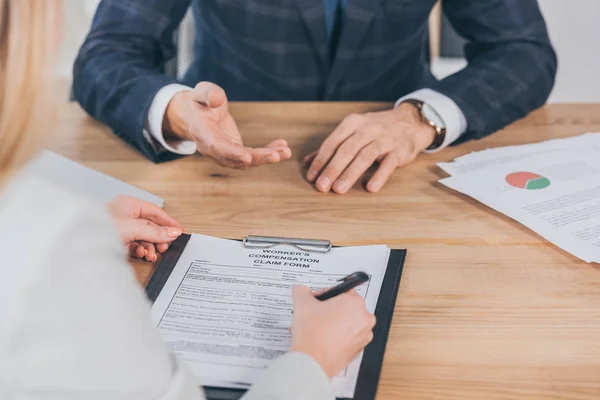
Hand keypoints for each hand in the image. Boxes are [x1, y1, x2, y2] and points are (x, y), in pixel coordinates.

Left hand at [107, 195, 183, 261]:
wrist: (82, 244)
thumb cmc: (101, 228)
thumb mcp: (134, 229)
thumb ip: (156, 232)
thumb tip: (173, 232)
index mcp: (129, 204)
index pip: (154, 211)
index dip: (168, 221)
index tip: (179, 230)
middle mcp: (125, 214)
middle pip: (150, 226)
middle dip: (159, 237)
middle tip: (166, 246)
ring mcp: (121, 228)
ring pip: (143, 237)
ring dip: (150, 246)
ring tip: (153, 254)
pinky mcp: (117, 240)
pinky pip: (135, 245)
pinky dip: (140, 250)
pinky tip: (142, 255)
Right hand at [164, 82, 291, 167]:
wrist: (197, 115)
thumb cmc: (200, 102)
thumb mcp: (201, 92)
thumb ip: (208, 94)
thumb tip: (217, 99)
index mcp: (202, 133)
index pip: (217, 146)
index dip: (232, 153)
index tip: (247, 157)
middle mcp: (213, 149)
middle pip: (235, 159)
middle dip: (257, 158)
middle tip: (277, 155)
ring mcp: (225, 154)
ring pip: (246, 161)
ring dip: (267, 158)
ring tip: (286, 151)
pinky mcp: (236, 153)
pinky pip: (253, 157)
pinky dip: (268, 153)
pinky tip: (283, 146)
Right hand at [289, 285, 375, 378]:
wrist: (312, 362)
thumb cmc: (313, 334)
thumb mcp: (302, 303)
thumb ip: (302, 291)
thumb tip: (301, 291)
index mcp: (355, 303)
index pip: (341, 290)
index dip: (325, 294)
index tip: (315, 300)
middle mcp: (364, 319)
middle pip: (345, 307)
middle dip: (329, 309)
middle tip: (314, 314)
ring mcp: (363, 336)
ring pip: (346, 323)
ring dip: (332, 323)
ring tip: (315, 327)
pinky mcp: (357, 350)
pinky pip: (347, 338)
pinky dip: (336, 336)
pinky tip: (320, 338)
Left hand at [305, 103, 435, 193]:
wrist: (411, 122)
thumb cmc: (376, 130)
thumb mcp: (353, 131)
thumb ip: (331, 146)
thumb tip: (307, 162)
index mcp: (352, 123)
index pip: (332, 142)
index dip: (320, 160)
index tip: (312, 177)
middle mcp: (368, 128)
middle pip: (346, 149)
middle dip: (332, 169)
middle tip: (322, 187)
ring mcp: (385, 138)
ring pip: (365, 156)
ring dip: (350, 174)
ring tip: (338, 190)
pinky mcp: (400, 150)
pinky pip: (388, 163)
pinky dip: (379, 175)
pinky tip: (370, 188)